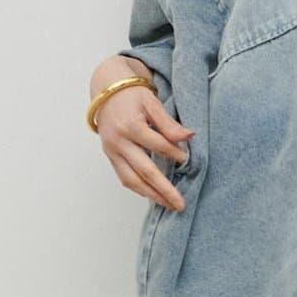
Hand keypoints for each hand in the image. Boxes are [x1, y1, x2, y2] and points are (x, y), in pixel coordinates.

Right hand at [90, 54, 194, 210]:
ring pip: (131, 180)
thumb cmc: (131, 96)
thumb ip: (169, 123)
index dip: (174, 154)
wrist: (106, 92)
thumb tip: (189, 136)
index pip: (158, 145)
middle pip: (144, 171)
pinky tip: (153, 195)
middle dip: (164, 190)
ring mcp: (112, 151)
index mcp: (131, 126)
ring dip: (151, 195)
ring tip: (169, 205)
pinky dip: (139, 189)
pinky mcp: (110, 157)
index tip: (188, 161)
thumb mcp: (152, 102)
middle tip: (180, 204)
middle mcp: (119, 142)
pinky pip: (124, 178)